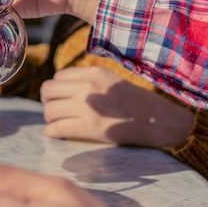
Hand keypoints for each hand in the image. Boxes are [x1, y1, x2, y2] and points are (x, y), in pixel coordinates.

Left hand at [40, 67, 194, 147]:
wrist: (159, 121)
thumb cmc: (137, 102)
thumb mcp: (111, 80)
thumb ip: (87, 81)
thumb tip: (62, 89)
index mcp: (93, 73)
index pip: (57, 76)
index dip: (56, 88)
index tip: (60, 97)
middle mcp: (87, 87)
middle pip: (47, 90)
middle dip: (48, 101)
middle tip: (54, 110)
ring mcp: (86, 107)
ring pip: (49, 110)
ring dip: (50, 118)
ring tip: (58, 122)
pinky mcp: (89, 127)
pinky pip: (56, 129)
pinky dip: (52, 132)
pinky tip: (56, 133)